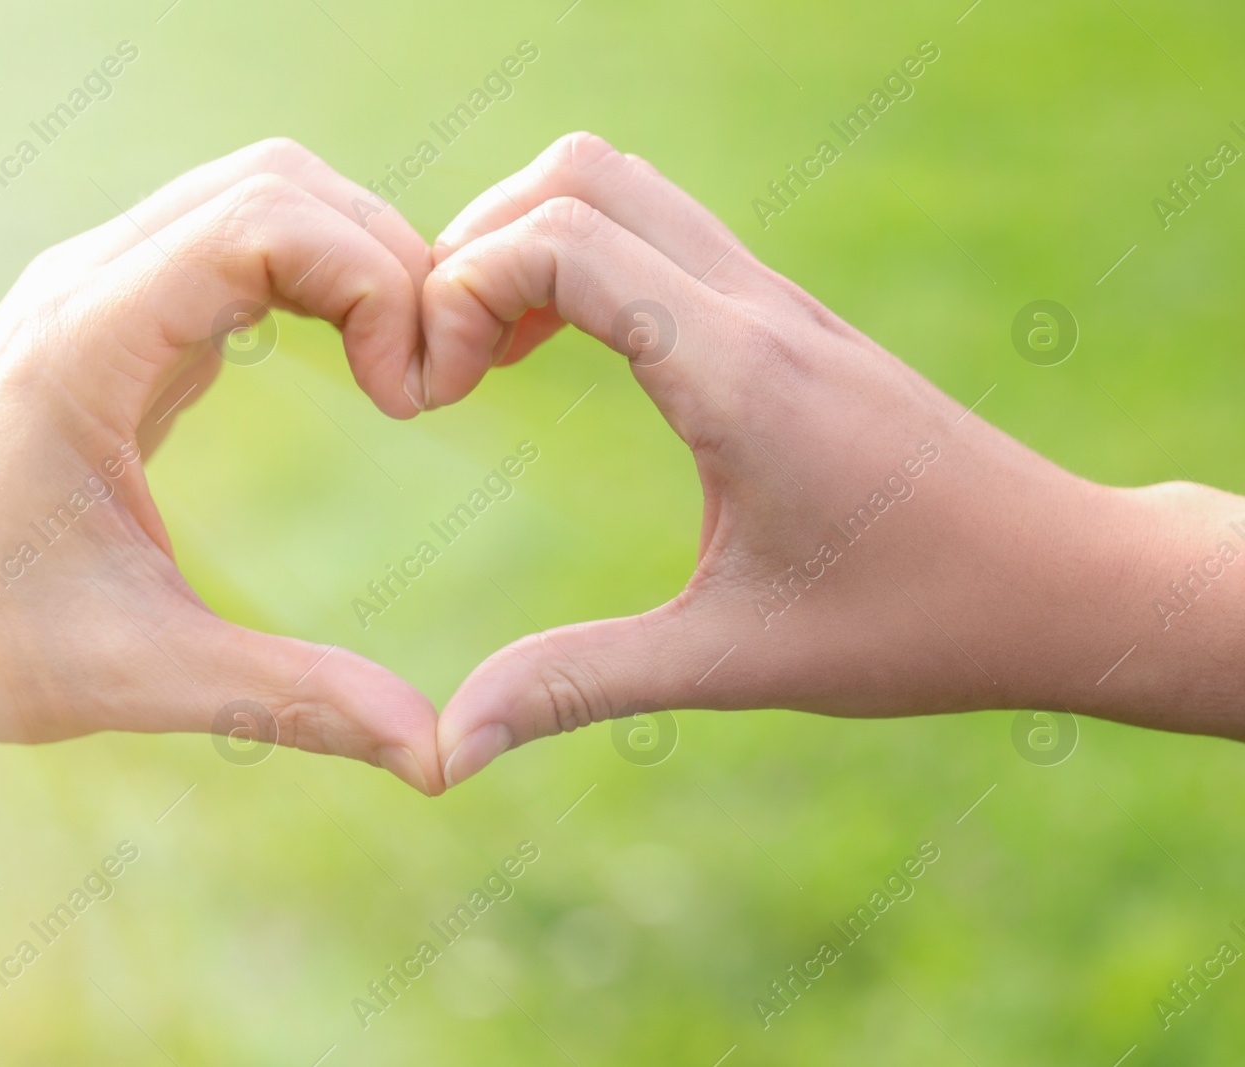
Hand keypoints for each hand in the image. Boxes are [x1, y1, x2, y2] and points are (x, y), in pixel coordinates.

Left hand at [0, 140, 448, 793]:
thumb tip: (435, 753)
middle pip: (278, 182)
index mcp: (86, 346)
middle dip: (386, 258)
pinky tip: (354, 360)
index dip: (372, 282)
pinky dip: (318, 270)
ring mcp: (99, 284)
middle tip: (430, 379)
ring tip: (402, 367)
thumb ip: (291, 700)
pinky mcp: (117, 309)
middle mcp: (90, 284)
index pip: (262, 221)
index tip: (411, 398)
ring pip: (262, 191)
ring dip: (356, 256)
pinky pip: (238, 236)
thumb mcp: (140, 676)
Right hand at [423, 132, 1240, 786]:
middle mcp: (755, 309)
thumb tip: (443, 750)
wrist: (1064, 580)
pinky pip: (660, 229)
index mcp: (736, 374)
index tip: (435, 398)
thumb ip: (578, 686)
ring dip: (529, 243)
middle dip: (476, 247)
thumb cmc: (918, 621)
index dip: (461, 292)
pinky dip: (581, 258)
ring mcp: (777, 299)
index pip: (564, 241)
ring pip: (621, 185)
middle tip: (445, 364)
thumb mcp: (735, 662)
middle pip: (580, 176)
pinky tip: (561, 356)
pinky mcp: (786, 316)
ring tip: (488, 356)